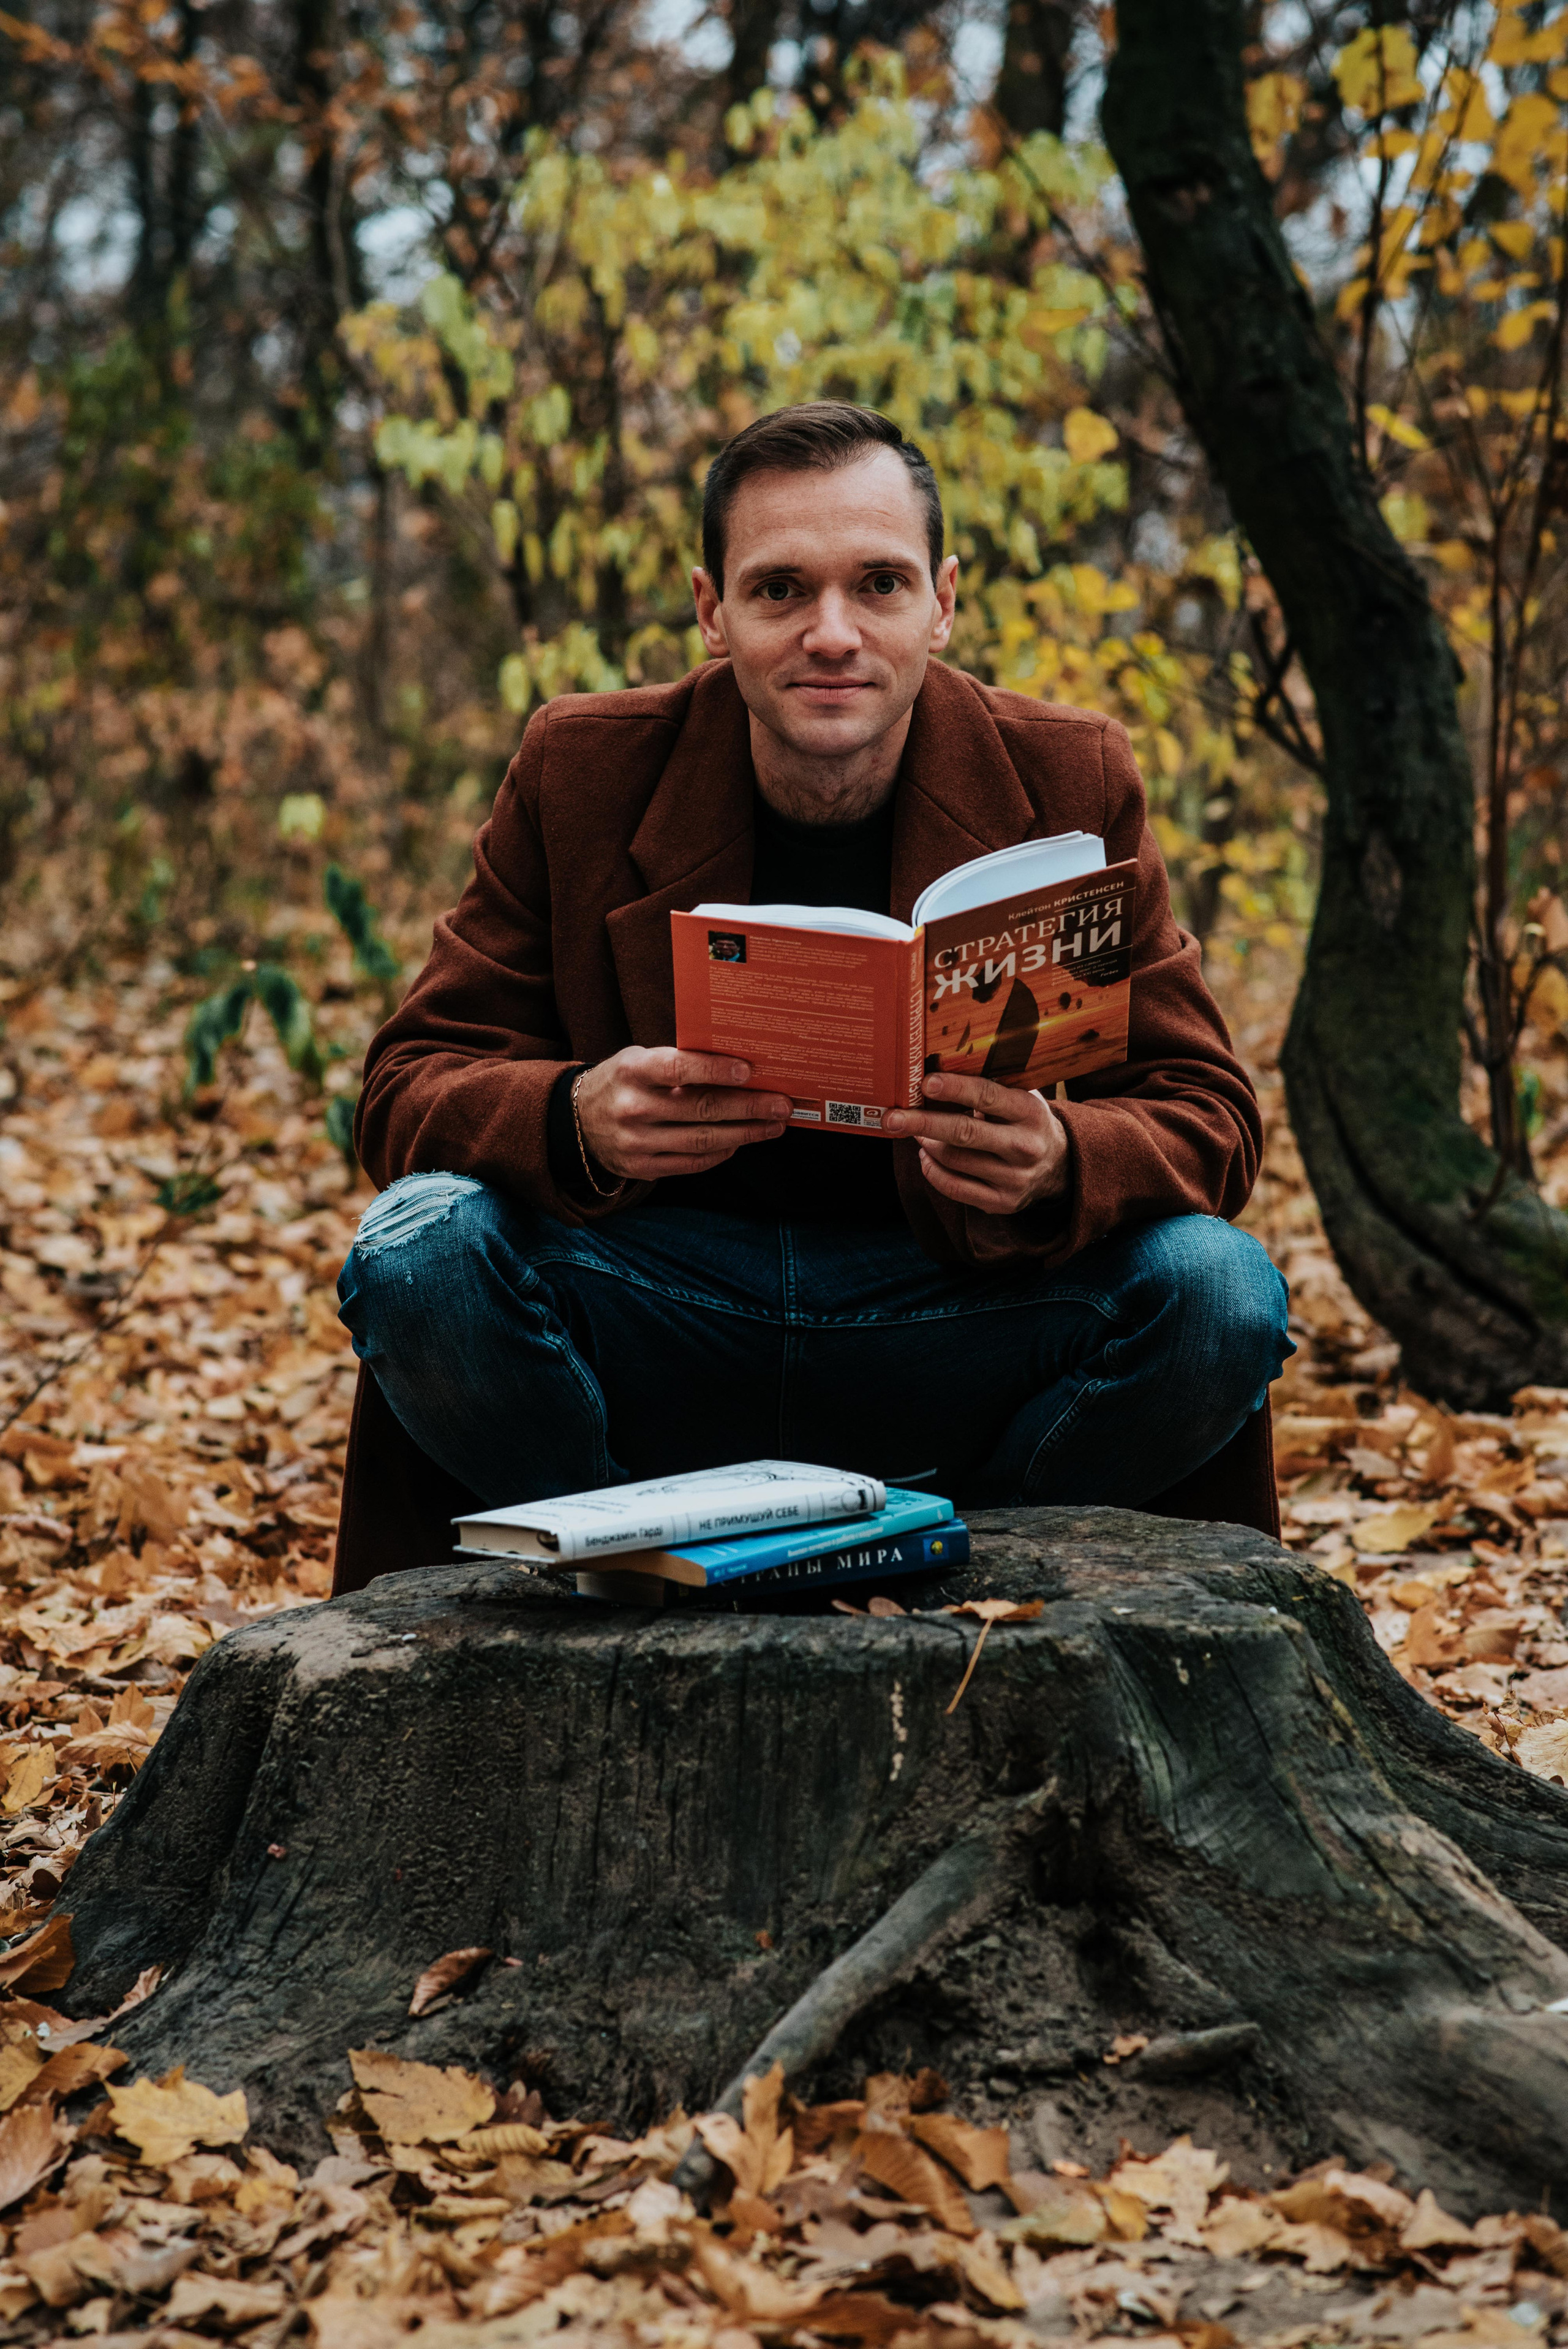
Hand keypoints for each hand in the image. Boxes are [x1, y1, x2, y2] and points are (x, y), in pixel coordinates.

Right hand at [575, 1048, 791, 1182]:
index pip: (679, 1068)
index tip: (750, 1071)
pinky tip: (742, 1141)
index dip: (716, 1070)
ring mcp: (636, 1143)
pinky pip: (693, 1162)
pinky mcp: (642, 1168)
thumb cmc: (623, 1081)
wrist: (577, 1120)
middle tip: (782, 1104)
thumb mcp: (639, 1060)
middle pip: (701, 1109)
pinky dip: (722, 1152)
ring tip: (773, 1125)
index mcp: (632, 1071)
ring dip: (745, 1133)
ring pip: (703, 1140)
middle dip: (749, 1107)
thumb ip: (680, 1061)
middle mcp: (632, 1108)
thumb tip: (741, 1067)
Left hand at [883, 1074, 1068, 1214]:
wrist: (1059, 1166)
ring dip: (926, 1143)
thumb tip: (936, 1066)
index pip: (987, 1096)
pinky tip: (926, 1155)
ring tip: (916, 1131)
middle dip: (923, 1123)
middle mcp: (1024, 1146)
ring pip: (954, 1160)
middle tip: (891, 1117)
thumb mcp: (1020, 1097)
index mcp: (1030, 1112)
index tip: (925, 1083)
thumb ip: (989, 1086)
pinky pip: (954, 1187)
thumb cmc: (1025, 1121)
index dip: (954, 1089)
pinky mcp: (1002, 1202)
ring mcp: (1014, 1178)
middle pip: (964, 1133)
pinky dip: (932, 1170)